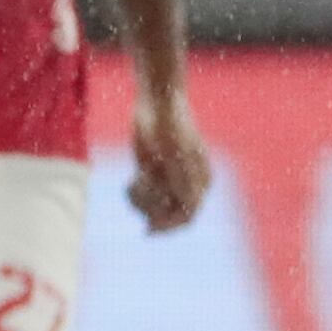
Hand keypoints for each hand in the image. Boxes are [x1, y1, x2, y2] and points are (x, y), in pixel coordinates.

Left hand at [125, 87, 212, 233]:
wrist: (157, 100)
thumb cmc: (170, 124)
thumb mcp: (175, 153)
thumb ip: (184, 180)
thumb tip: (194, 208)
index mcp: (201, 182)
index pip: (187, 217)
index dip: (168, 227)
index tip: (148, 229)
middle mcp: (187, 185)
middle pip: (167, 215)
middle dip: (149, 206)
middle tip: (137, 186)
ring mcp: (169, 180)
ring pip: (152, 209)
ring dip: (139, 201)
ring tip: (132, 182)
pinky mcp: (151, 175)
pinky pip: (142, 197)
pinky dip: (133, 194)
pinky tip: (130, 180)